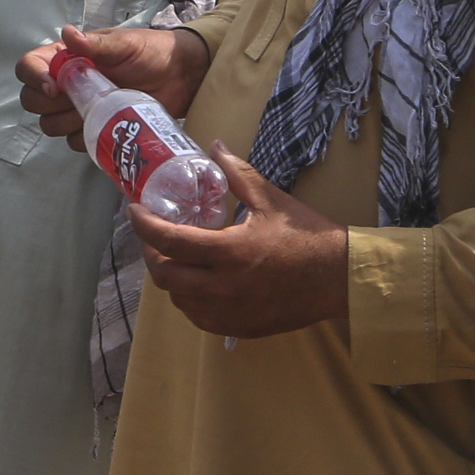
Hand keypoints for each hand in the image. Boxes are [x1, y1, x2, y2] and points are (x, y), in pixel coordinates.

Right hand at [18, 24, 207, 142]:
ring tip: (98, 109)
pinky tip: (107, 124)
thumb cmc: (152, 52)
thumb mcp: (125, 44)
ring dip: (67, 122)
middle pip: (32, 101)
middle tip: (78, 98)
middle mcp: (65, 83)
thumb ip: (95, 44)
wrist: (180, 77)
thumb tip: (68, 34)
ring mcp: (77, 108)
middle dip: (49, 104)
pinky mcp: (93, 129)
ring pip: (50, 125)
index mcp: (66, 57)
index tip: (53, 87)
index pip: (28, 66)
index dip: (33, 78)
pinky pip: (74, 142)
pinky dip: (86, 137)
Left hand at [129, 143, 350, 339]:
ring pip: (178, 300)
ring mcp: (229, 312)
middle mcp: (222, 287)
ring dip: (171, 279)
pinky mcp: (238, 327)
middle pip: (165, 277)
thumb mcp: (270, 199)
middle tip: (155, 238)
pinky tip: (198, 285)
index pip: (168, 241)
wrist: (339, 278)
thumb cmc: (306, 236)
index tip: (135, 212)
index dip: (143, 225)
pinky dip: (190, 301)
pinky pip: (199, 318)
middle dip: (152, 255)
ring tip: (177, 259)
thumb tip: (214, 147)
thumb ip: (237, 174)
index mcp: (228, 252)